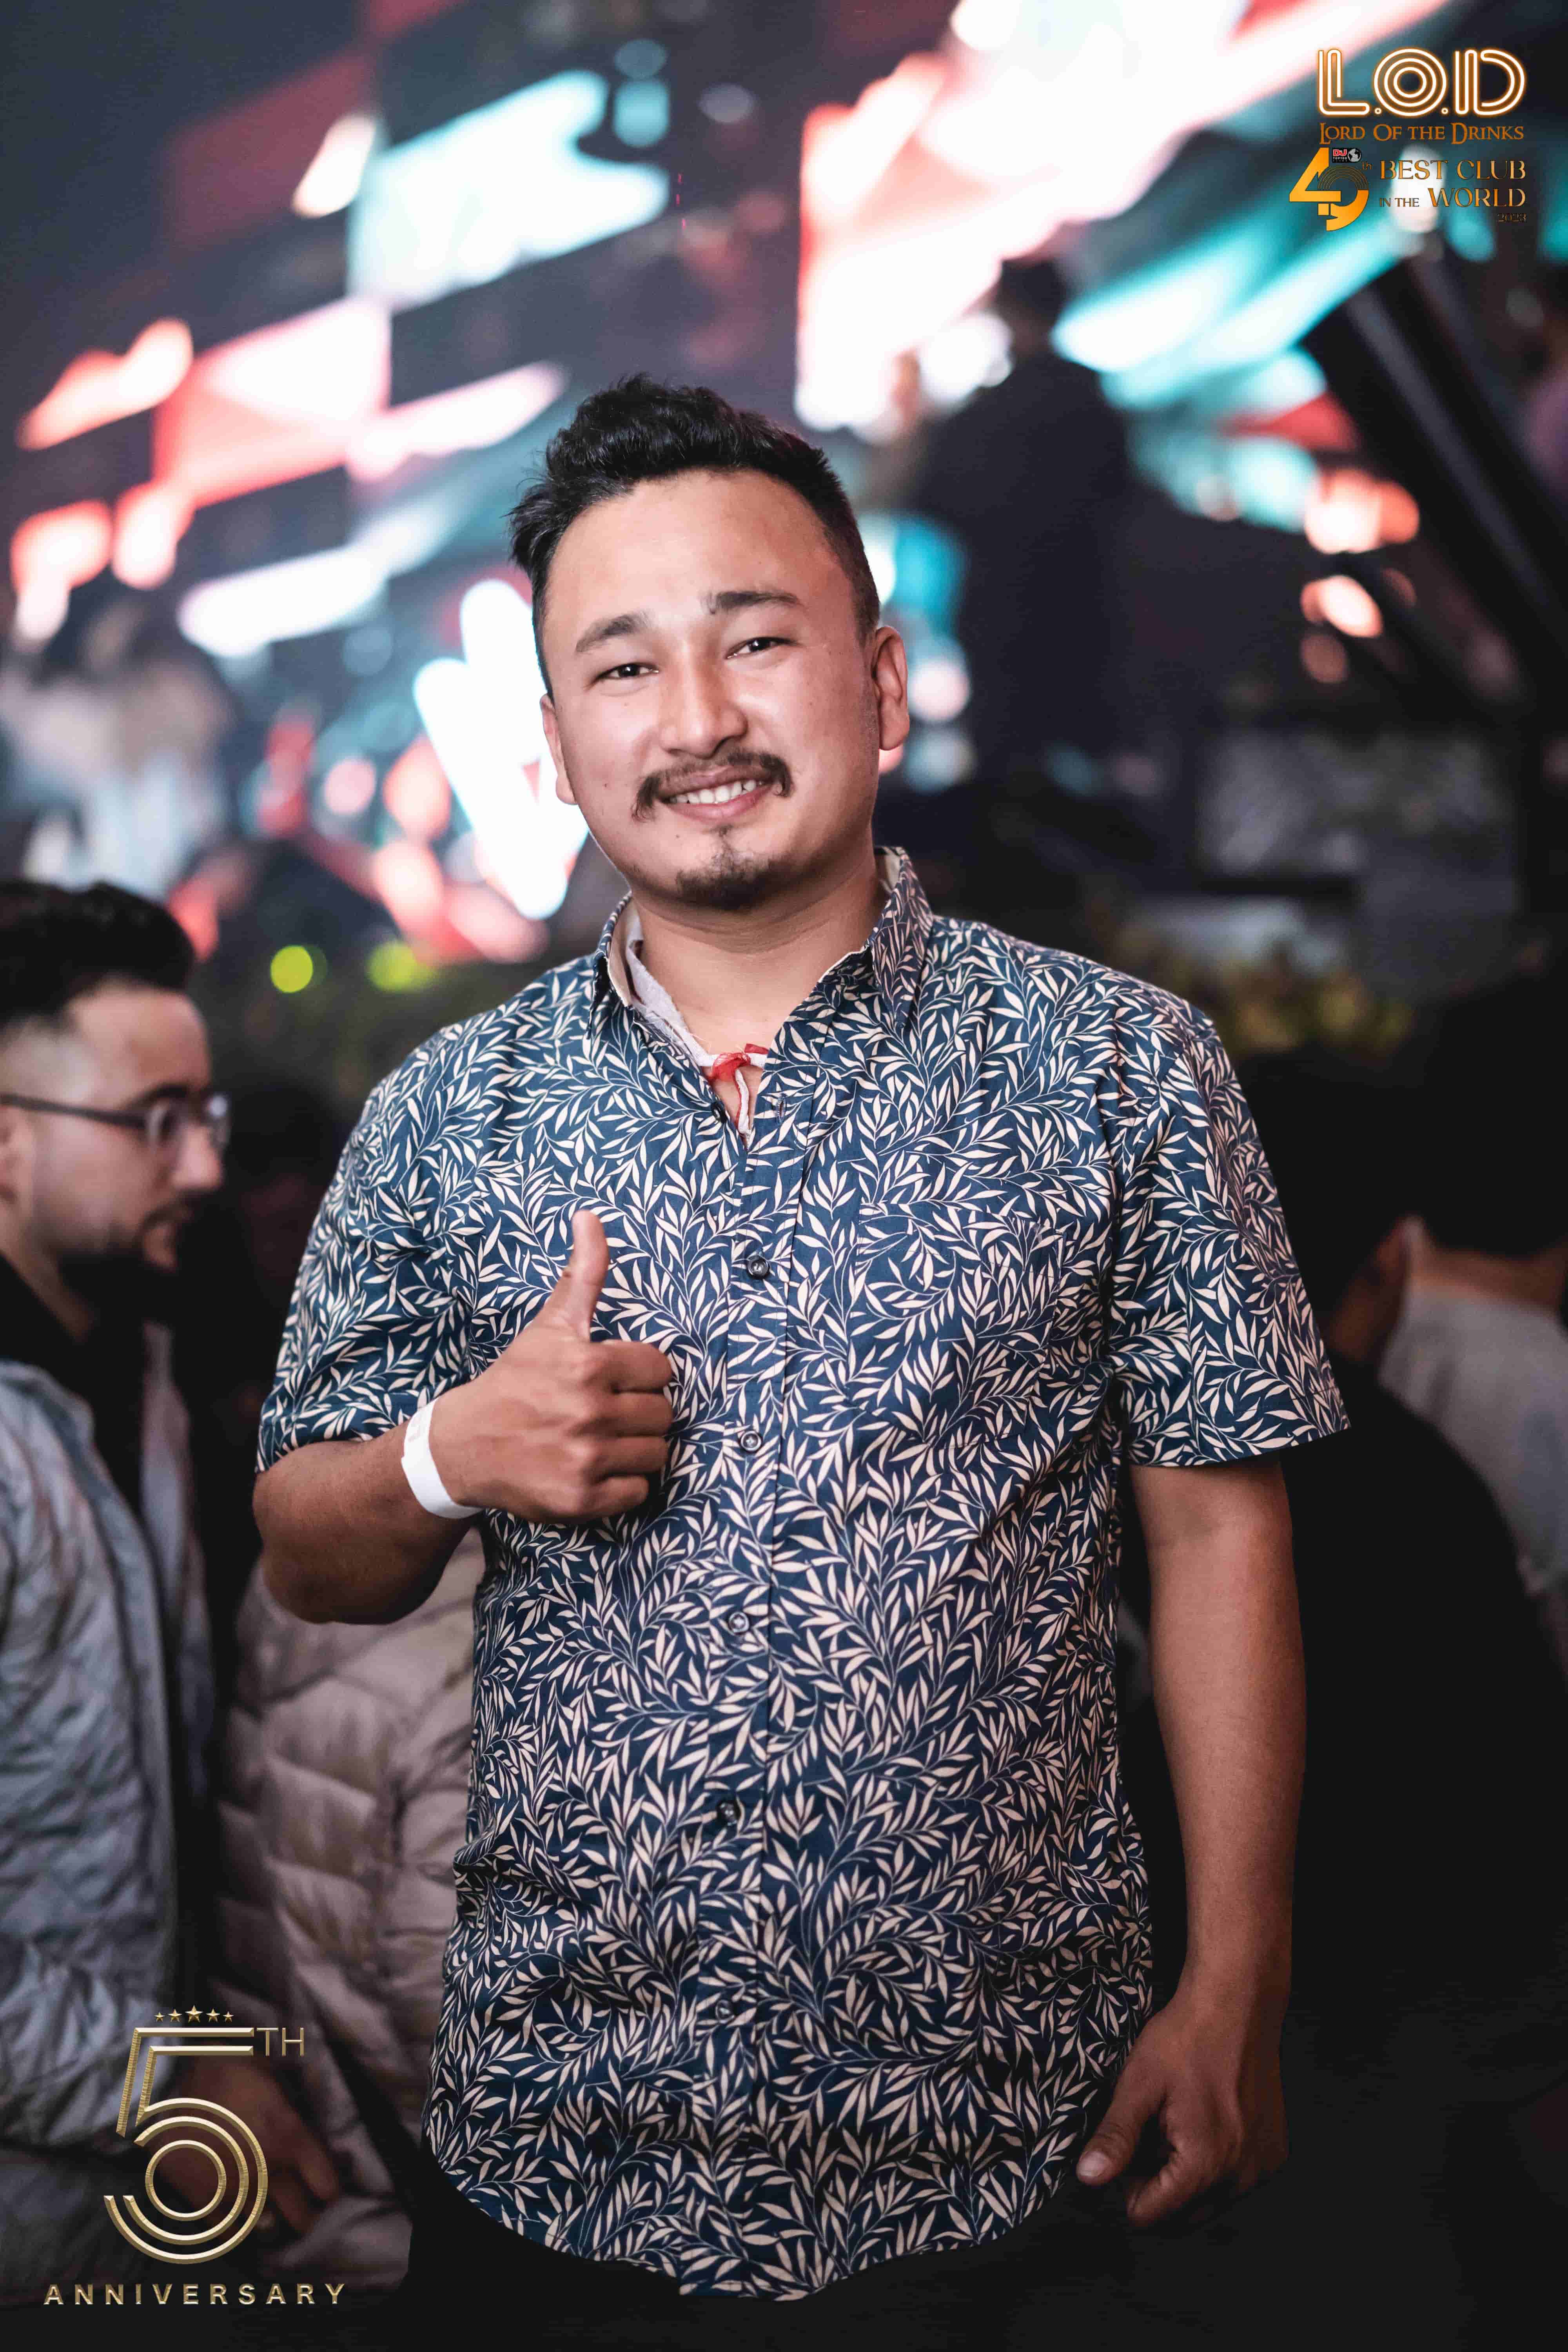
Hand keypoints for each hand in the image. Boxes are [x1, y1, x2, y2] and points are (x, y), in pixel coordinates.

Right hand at [160, 2057, 339, 2238]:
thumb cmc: (232, 2068)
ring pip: (267, 2229)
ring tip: (271, 2211)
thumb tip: (320, 2132)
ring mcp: (233, 2189)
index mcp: (290, 2138)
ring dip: (272, 2220)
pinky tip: (238, 2210)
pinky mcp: (201, 2199)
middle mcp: (267, 2170)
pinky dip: (236, 2225)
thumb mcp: (276, 2078)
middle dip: (307, 2215)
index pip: (327, 2187)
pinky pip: (229, 2231)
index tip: (324, 2188)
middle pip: (302, 2219)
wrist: (174, 2077)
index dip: (329, 2189)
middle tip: (303, 2208)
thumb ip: (298, 2110)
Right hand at [432, 1209, 673, 1520]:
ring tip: (600, 1440)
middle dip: (639, 1413)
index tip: (612, 1380)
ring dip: (635, 1449)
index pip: (660, 1370)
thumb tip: (589, 1215)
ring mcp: (585, 1458)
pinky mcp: (581, 1500)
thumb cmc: (515, 1381)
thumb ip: (582, 1274)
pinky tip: (594, 1469)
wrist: (463, 1446)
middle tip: (605, 1413)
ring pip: (656, 1453)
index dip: (641, 1376)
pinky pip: (638, 1493)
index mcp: (588, 1365)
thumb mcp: (550, 1325)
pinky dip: (623, 1486)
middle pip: (662, 1414)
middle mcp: (588, 1412)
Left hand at [1073, 1972, 1288, 2226]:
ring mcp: (1262, 2169)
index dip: (1127, 2184)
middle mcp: (1240, 2179)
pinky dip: (1215, 2167)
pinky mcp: (1274, 2156)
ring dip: (1185, 2179)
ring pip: (1207, 2204)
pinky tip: (1207, 2122)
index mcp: (1204, 2165)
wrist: (1237, 2005)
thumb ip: (1116, 2137)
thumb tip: (1088, 2179)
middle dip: (1156, 2187)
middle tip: (1151, 2133)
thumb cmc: (1185, 2039)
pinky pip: (1234, 2184)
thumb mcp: (1139, 2083)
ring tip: (1177, 2125)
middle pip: (1179, 2218)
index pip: (1148, 2216)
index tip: (1129, 2144)